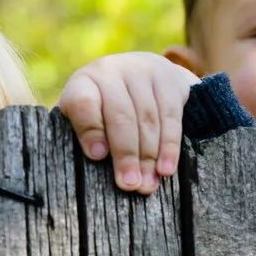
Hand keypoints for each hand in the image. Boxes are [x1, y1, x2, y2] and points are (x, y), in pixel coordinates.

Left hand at [58, 52, 200, 193]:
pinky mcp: (169, 78)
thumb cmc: (103, 109)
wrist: (137, 74)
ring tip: (147, 184)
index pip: (84, 103)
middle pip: (120, 115)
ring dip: (149, 156)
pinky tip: (165, 168)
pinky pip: (171, 116)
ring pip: (148, 118)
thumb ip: (85, 135)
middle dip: (126, 154)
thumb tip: (99, 160)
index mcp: (83, 82)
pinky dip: (170, 146)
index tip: (97, 156)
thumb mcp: (85, 117)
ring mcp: (142, 71)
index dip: (90, 130)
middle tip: (129, 184)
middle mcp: (111, 71)